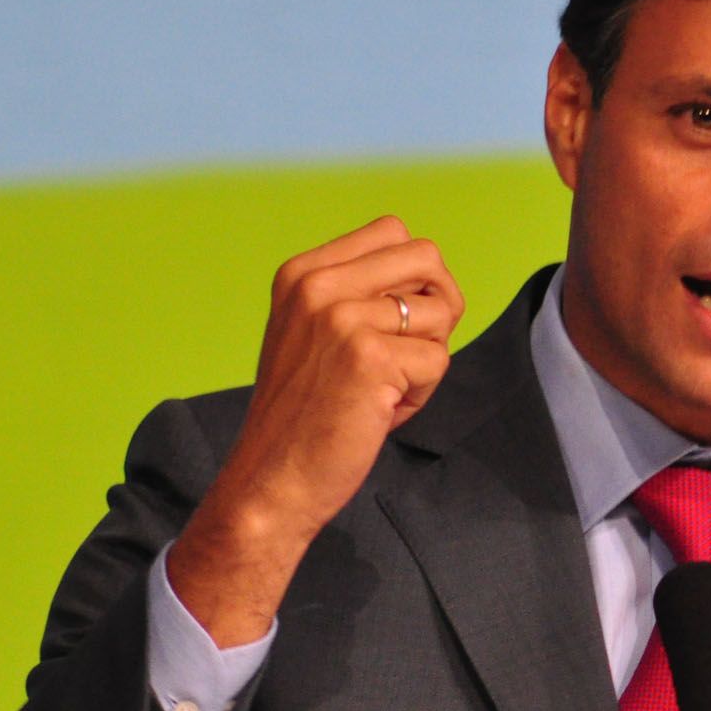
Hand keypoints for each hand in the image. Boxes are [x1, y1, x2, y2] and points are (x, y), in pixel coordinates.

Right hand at [168, 216, 463, 644]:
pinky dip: (421, 395)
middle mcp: (319, 286)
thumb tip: (432, 277)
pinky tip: (380, 413)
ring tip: (384, 389)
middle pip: (426, 257)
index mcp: (302, 272)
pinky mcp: (370, 358)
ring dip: (427, 357)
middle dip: (438, 305)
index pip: (392, 231)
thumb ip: (354, 295)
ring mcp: (343, 319)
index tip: (396, 320)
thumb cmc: (300, 415)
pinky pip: (438, 360)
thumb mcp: (309, 332)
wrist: (271, 480)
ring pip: (440, 312)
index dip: (413, 276)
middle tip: (410, 351)